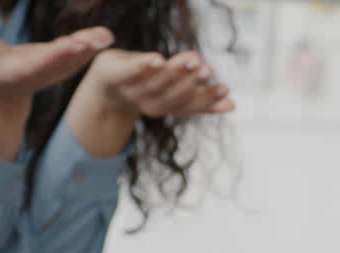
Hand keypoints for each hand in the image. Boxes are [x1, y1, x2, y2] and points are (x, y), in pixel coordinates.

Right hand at [0, 0, 113, 103]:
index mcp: (18, 70)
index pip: (38, 61)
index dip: (56, 54)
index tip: (71, 45)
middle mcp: (39, 72)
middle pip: (63, 61)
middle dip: (80, 50)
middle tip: (99, 38)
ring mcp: (52, 71)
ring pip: (74, 59)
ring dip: (91, 47)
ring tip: (106, 35)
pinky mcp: (59, 66)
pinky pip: (77, 56)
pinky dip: (90, 45)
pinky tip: (103, 35)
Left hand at [84, 49, 235, 118]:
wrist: (106, 82)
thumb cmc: (147, 83)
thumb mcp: (176, 92)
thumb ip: (201, 98)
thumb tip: (234, 105)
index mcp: (165, 108)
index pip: (189, 106)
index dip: (207, 99)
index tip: (225, 88)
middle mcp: (148, 104)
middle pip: (173, 95)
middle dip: (192, 83)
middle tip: (209, 70)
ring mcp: (130, 90)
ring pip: (155, 83)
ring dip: (175, 72)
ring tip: (193, 58)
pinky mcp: (114, 73)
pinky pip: (130, 70)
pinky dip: (143, 66)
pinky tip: (157, 58)